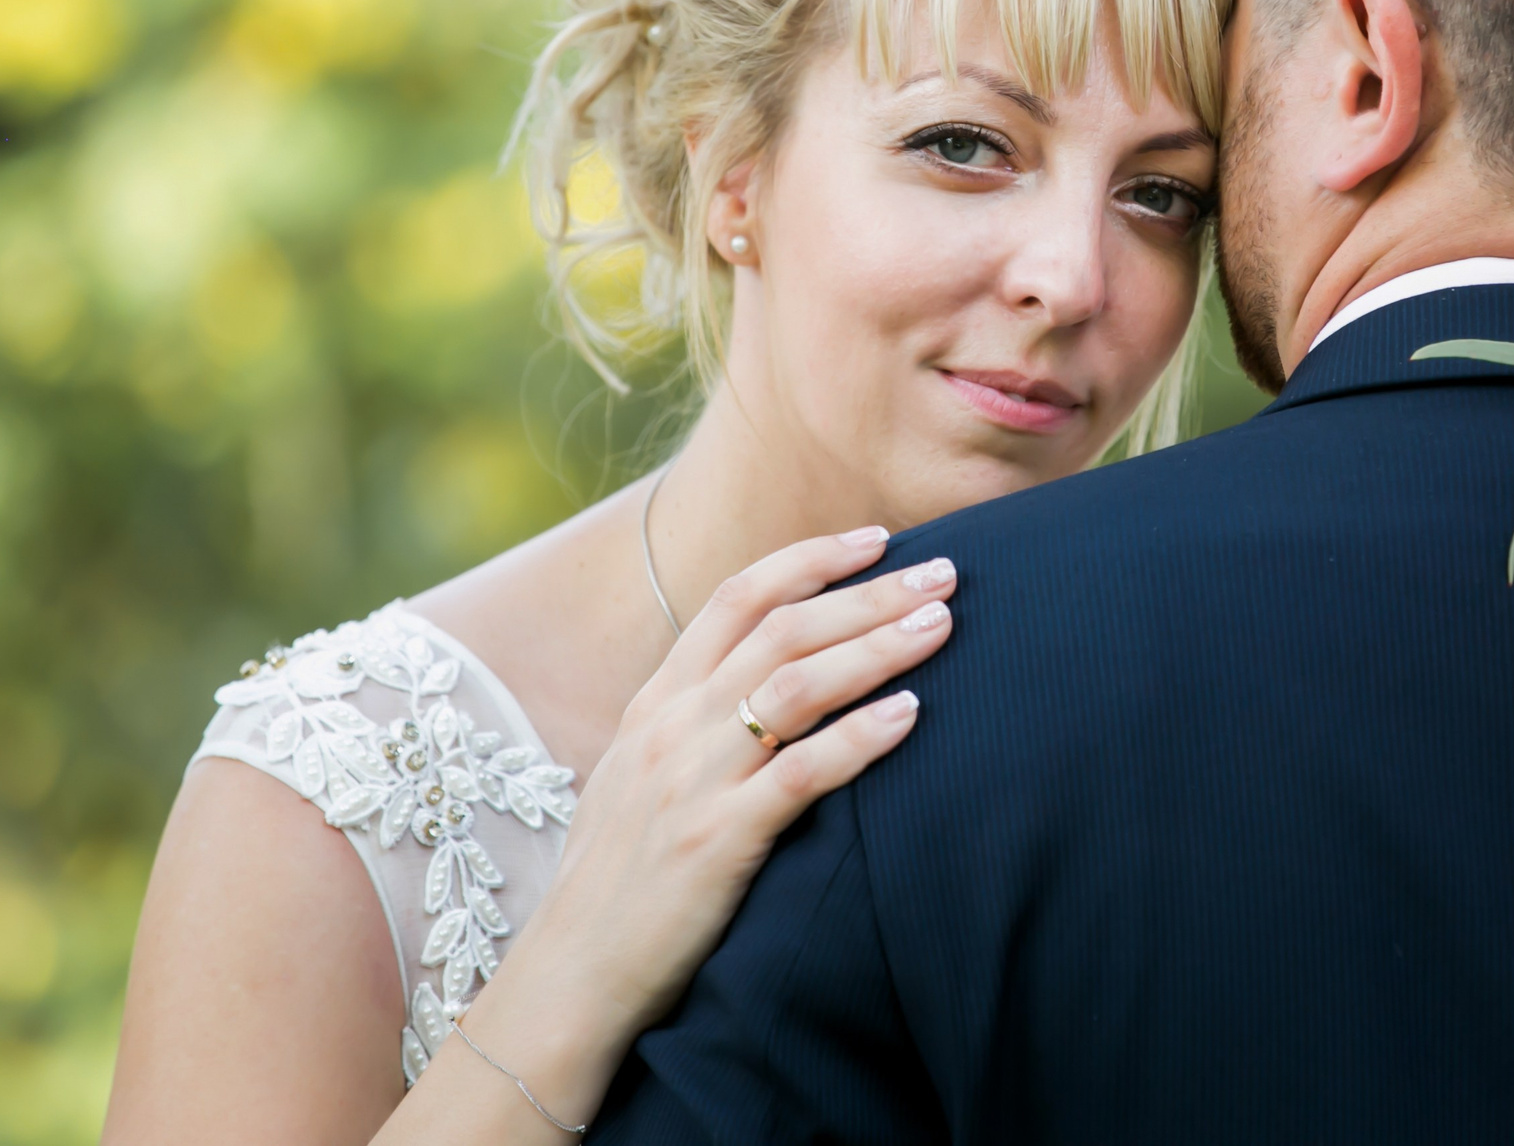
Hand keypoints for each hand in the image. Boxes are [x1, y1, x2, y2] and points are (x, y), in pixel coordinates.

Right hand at [454, 530, 953, 1119]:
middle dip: (869, 593)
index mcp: (655, 702)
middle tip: (944, 571)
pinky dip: (861, 736)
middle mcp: (672, 726)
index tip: (878, 538)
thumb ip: (694, 721)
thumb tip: (765, 680)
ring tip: (941, 623)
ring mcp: (693, 780)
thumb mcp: (640, 777)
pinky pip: (802, 772)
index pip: (738, 598)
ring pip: (797, 684)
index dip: (811, 558)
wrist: (570, 975)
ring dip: (877, 646)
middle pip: (783, 629)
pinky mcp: (718, 840)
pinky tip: (912, 713)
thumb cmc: (619, 880)